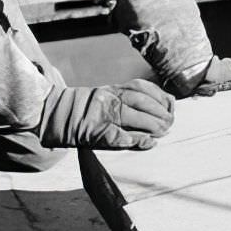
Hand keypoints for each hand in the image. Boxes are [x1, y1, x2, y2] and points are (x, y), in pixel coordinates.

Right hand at [39, 79, 173, 149]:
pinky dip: (135, 140)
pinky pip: (118, 136)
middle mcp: (108, 100)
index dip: (158, 95)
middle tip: (170, 122)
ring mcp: (101, 115)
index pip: (140, 87)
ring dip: (151, 124)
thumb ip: (131, 99)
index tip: (171, 103)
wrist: (59, 117)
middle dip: (158, 112)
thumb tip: (163, 103)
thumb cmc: (89, 111)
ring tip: (164, 130)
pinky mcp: (96, 133)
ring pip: (131, 115)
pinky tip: (149, 143)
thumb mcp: (109, 98)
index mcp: (112, 91)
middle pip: (139, 101)